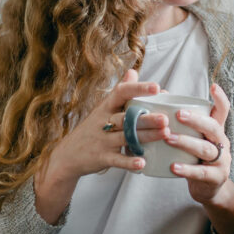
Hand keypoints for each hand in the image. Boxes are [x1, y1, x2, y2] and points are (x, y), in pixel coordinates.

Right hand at [48, 69, 168, 180]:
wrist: (68, 155)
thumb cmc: (93, 127)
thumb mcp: (104, 107)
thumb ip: (121, 91)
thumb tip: (133, 71)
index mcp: (106, 106)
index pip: (121, 93)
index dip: (139, 88)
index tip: (157, 87)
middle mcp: (104, 122)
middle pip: (126, 118)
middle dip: (146, 118)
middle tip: (165, 118)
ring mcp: (102, 141)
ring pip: (126, 137)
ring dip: (146, 136)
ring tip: (164, 134)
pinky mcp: (102, 158)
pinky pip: (117, 160)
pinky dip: (129, 162)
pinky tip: (143, 162)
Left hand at [167, 82, 231, 202]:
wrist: (208, 189)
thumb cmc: (196, 158)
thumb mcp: (196, 139)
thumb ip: (184, 122)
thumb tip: (162, 94)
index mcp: (217, 130)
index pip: (223, 111)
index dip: (220, 98)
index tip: (213, 86)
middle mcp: (222, 142)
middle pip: (213, 127)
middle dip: (196, 120)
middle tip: (178, 115)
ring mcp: (221, 161)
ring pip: (206, 149)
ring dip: (186, 142)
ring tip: (169, 138)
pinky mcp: (215, 178)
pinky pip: (201, 172)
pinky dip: (187, 169)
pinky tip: (173, 166)